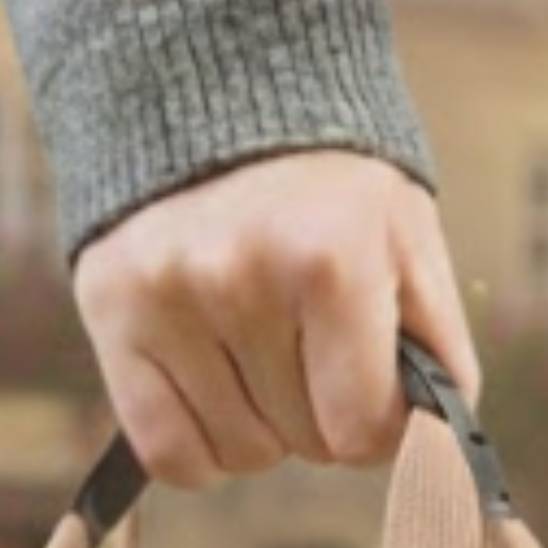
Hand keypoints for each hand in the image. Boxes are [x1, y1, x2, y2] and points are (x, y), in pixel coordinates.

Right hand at [70, 151, 481, 485]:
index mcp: (328, 260)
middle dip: (325, 414)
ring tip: (266, 349)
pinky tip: (222, 395)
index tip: (379, 393)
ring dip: (266, 426)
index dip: (383, 426)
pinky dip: (203, 448)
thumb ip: (439, 351)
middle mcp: (238, 277)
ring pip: (240, 455)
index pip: (363, 428)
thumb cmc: (333, 187)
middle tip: (317, 346)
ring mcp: (165, 296)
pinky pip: (167, 451)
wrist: (219, 92)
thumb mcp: (410, 243)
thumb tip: (438, 455)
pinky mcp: (109, 310)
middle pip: (305, 443)